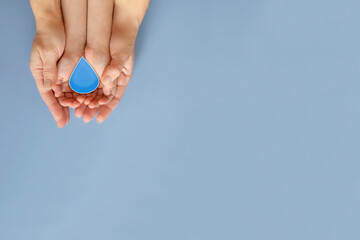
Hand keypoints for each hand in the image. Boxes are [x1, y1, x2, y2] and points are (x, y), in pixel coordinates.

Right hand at [29, 0, 68, 126]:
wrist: (57, 23)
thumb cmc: (49, 36)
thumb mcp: (48, 52)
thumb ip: (50, 70)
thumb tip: (50, 88)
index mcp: (40, 73)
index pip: (47, 95)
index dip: (54, 109)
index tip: (61, 121)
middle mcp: (50, 75)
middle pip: (57, 97)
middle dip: (63, 110)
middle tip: (68, 121)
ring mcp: (60, 73)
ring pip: (66, 92)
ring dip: (72, 103)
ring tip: (79, 113)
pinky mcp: (70, 69)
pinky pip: (74, 84)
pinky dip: (79, 93)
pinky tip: (84, 100)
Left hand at [75, 0, 149, 122]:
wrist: (114, 26)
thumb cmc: (123, 41)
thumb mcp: (122, 55)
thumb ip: (115, 68)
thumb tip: (107, 80)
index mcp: (121, 79)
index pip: (114, 98)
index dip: (107, 109)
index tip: (99, 118)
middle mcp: (110, 79)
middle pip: (101, 98)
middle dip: (92, 108)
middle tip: (83, 117)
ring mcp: (100, 74)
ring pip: (91, 92)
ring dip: (84, 102)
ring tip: (76, 110)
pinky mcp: (90, 68)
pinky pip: (83, 81)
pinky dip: (78, 90)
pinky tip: (72, 96)